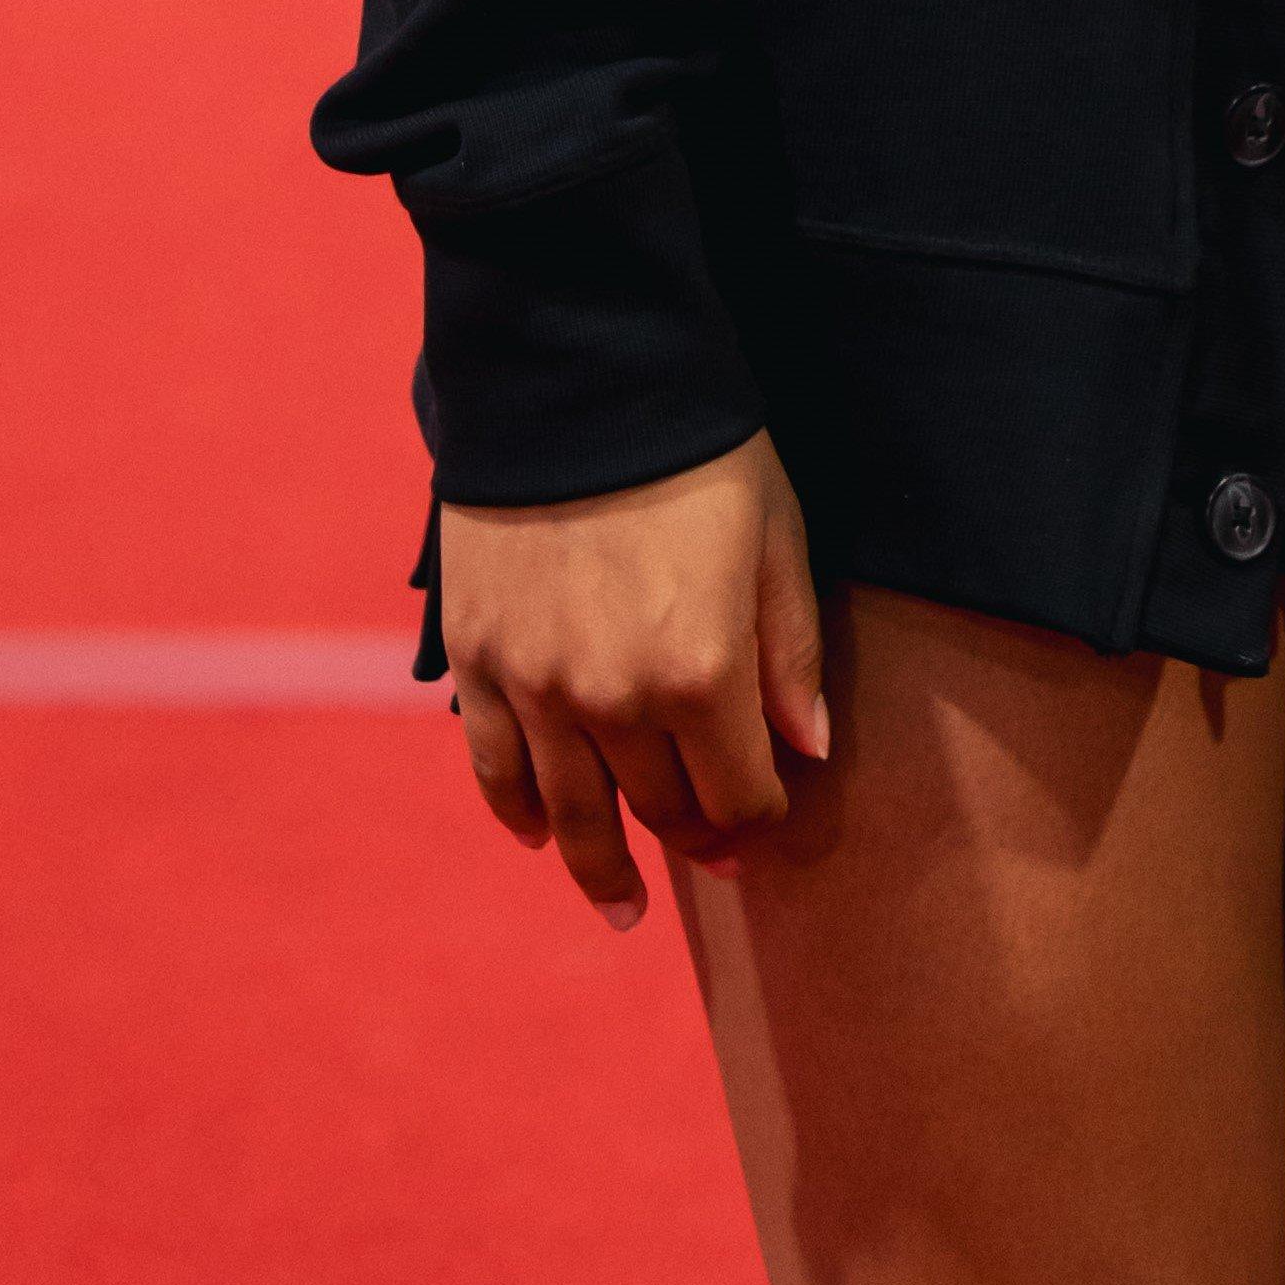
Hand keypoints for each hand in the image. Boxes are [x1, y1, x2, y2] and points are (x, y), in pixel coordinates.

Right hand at [438, 431, 826, 928]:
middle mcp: (613, 702)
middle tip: (711, 857)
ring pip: (570, 813)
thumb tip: (806, 751)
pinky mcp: (477, 662)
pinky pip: (494, 768)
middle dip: (691, 836)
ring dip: (598, 867)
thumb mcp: (777, 538)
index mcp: (702, 674)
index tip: (766, 825)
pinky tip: (536, 836)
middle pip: (658, 807)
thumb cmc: (700, 450)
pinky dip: (517, 811)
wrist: (578, 379)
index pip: (737, 795)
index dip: (758, 820)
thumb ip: (791, 655)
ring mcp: (535, 688)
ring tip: (620, 905)